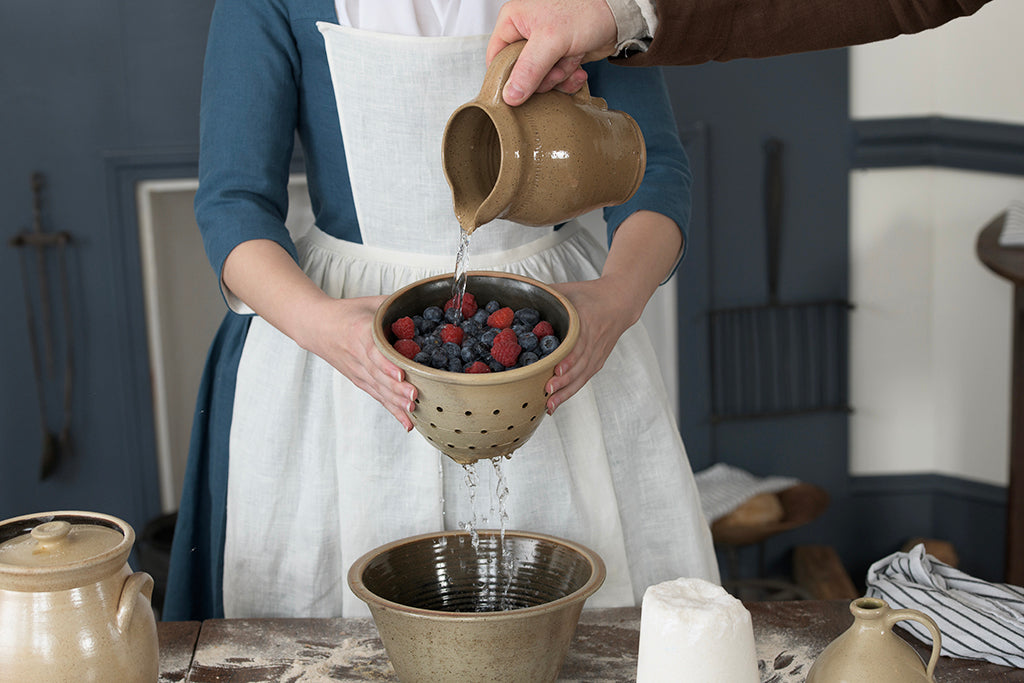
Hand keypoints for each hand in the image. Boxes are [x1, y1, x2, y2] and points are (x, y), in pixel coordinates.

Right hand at [222, 240, 416, 430]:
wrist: (315, 326)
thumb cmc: (346, 313)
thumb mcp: (371, 303)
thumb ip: (397, 306)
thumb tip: (428, 303)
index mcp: (359, 333)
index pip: (374, 352)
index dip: (387, 365)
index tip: (401, 373)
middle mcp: (358, 356)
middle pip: (379, 375)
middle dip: (397, 388)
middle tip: (414, 397)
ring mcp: (358, 372)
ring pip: (379, 390)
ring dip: (396, 402)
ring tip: (413, 411)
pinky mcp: (360, 382)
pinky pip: (378, 397)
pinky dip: (392, 410)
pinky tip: (407, 422)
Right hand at [486, 0, 617, 105]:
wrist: (617, 15)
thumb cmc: (585, 11)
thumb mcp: (551, 41)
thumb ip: (528, 70)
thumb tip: (510, 96)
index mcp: (513, 21)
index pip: (496, 58)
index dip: (506, 78)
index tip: (519, 91)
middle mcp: (526, 34)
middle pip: (520, 74)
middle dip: (542, 78)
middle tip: (556, 68)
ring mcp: (544, 47)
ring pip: (540, 80)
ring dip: (559, 78)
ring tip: (571, 62)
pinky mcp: (560, 57)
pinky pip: (557, 79)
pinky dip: (569, 78)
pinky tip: (579, 70)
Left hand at [542, 211, 682, 413]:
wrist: (620, 302)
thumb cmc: (590, 294)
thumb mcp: (569, 290)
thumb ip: (547, 294)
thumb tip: (518, 293)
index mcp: (587, 321)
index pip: (578, 343)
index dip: (568, 358)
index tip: (555, 369)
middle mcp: (594, 341)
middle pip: (579, 365)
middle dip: (563, 380)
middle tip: (547, 390)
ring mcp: (597, 353)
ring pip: (581, 376)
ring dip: (566, 391)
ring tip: (549, 404)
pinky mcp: (598, 362)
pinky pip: (583, 380)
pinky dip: (570, 392)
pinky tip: (556, 403)